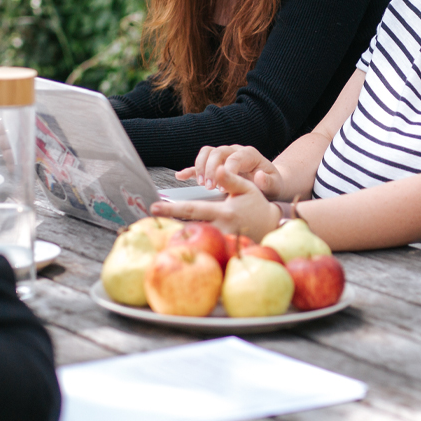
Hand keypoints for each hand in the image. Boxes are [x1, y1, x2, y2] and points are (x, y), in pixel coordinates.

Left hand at [152, 162, 279, 240]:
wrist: (272, 226)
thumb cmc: (257, 205)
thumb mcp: (246, 188)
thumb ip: (231, 179)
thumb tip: (218, 168)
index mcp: (224, 213)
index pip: (192, 210)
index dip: (172, 209)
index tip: (154, 208)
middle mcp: (221, 230)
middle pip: (187, 230)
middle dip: (168, 227)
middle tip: (149, 226)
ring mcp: (222, 244)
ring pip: (193, 241)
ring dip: (176, 237)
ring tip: (159, 234)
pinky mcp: (223, 251)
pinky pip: (203, 249)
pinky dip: (189, 247)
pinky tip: (176, 244)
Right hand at [179, 145, 285, 199]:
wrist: (268, 183)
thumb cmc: (272, 185)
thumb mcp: (275, 185)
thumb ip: (268, 182)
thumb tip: (258, 177)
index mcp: (250, 154)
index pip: (234, 158)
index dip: (227, 171)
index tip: (223, 188)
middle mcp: (235, 151)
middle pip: (218, 152)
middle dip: (211, 169)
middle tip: (209, 187)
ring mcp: (224, 156)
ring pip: (207, 152)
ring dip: (201, 167)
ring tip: (201, 184)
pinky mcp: (216, 165)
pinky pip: (200, 163)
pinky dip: (190, 169)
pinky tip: (180, 176)